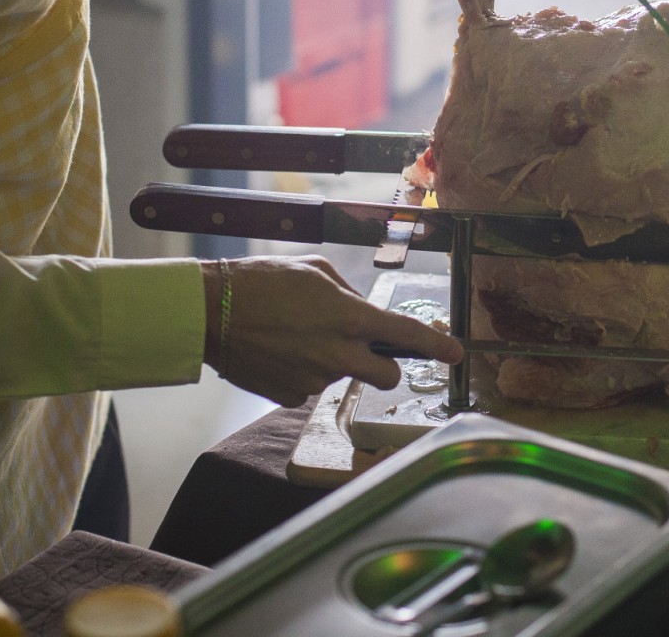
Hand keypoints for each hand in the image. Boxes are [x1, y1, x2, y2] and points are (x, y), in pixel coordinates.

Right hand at [208, 256, 463, 408]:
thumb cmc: (264, 281)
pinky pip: (310, 387)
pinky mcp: (290, 397)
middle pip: (386, 376)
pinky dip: (303, 373)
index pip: (407, 335)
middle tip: (366, 350)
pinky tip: (280, 353)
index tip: (457, 355)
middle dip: (385, 366)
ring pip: (342, 377)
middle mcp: (339, 354)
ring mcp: (315, 380)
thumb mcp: (316, 271)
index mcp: (351, 318)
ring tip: (296, 336)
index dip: (438, 347)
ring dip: (331, 362)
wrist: (212, 312)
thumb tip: (362, 312)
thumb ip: (349, 295)